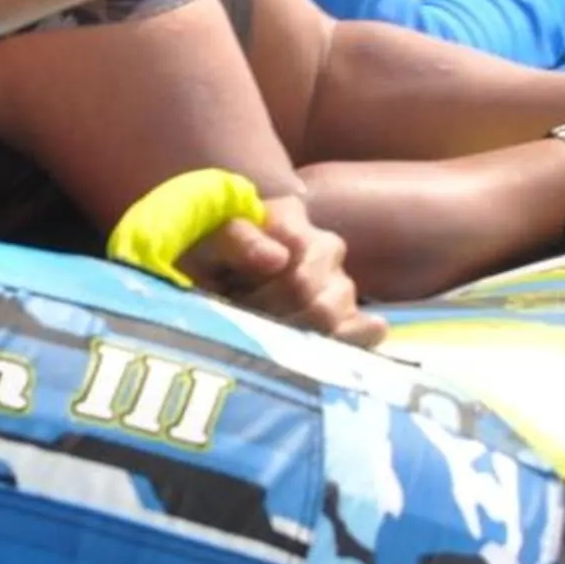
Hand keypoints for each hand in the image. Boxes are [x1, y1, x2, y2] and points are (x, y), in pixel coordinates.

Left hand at [178, 196, 386, 345]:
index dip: (256, 287)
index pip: (290, 256)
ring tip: (261, 326)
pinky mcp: (353, 320)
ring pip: (330, 316)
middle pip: (308, 291)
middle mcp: (324, 246)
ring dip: (288, 330)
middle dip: (266, 310)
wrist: (205, 293)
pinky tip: (309, 346)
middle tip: (240, 315)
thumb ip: (234, 240)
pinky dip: (338, 344)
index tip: (230, 292)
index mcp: (289, 217)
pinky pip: (364, 332)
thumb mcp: (200, 246)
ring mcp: (342, 285)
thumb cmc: (200, 266)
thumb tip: (279, 258)